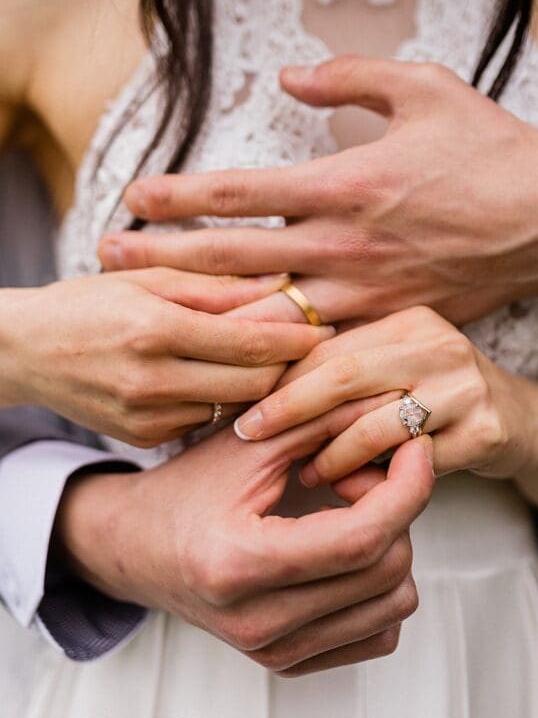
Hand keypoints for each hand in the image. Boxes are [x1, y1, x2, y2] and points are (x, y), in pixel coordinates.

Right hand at [0, 267, 331, 446]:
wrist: (22, 352)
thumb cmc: (87, 302)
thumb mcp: (148, 278)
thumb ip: (217, 284)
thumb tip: (282, 281)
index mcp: (155, 329)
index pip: (250, 342)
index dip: (296, 338)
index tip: (326, 327)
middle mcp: (152, 380)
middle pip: (254, 383)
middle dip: (289, 367)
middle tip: (314, 347)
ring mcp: (148, 418)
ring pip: (235, 406)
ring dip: (260, 386)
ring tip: (276, 360)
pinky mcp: (145, 439)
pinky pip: (206, 421)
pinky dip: (223, 401)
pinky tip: (226, 379)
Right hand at [54, 407, 433, 675]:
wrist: (138, 547)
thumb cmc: (188, 488)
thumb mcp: (250, 442)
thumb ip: (323, 419)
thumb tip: (397, 405)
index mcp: (241, 563)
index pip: (362, 539)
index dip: (407, 488)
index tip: (417, 446)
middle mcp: (258, 622)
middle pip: (387, 569)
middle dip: (394, 509)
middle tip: (354, 473)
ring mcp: (274, 651)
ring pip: (394, 604)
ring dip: (389, 546)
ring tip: (345, 510)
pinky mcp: (288, 663)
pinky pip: (378, 634)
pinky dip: (378, 587)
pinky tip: (343, 550)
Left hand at [98, 56, 537, 325]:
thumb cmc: (490, 147)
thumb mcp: (425, 87)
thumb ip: (348, 78)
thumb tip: (287, 75)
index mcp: (350, 182)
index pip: (242, 192)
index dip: (181, 194)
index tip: (136, 195)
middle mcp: (349, 244)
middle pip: (237, 258)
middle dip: (166, 258)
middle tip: (110, 258)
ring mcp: (369, 292)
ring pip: (269, 314)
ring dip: (205, 312)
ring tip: (154, 311)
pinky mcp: (391, 322)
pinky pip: (320, 347)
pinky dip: (272, 353)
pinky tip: (233, 358)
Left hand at [232, 305, 537, 484]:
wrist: (523, 424)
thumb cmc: (437, 399)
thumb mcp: (396, 369)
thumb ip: (344, 371)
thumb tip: (258, 383)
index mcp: (410, 322)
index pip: (331, 347)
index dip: (282, 377)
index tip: (242, 405)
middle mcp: (440, 345)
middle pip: (346, 375)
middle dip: (290, 408)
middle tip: (250, 435)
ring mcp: (466, 387)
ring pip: (376, 424)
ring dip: (330, 454)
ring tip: (304, 473)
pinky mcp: (486, 431)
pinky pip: (411, 462)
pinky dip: (372, 479)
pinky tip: (348, 489)